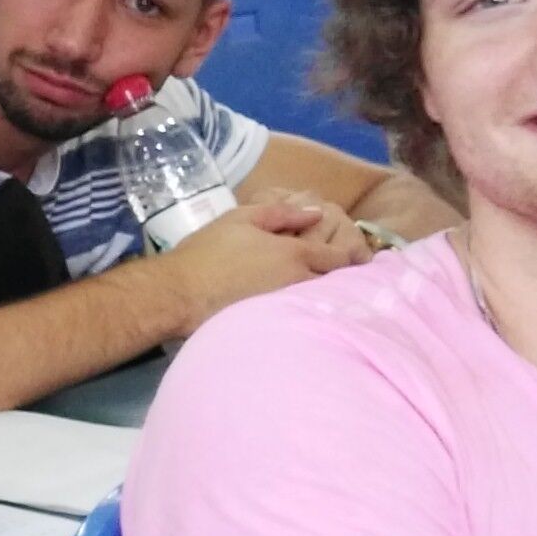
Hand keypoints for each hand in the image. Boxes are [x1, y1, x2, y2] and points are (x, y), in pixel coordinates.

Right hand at [156, 191, 373, 334]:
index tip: (355, 255)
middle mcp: (297, 283)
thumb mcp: (242, 218)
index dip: (350, 255)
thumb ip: (282, 213)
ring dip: (325, 294)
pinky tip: (300, 306)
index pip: (338, 257)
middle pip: (334, 283)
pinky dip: (307, 308)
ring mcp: (287, 306)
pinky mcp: (273, 323)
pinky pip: (300, 314)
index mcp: (294, 254)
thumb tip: (316, 212)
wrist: (181, 293)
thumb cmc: (209, 250)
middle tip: (345, 274)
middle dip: (343, 278)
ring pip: (319, 301)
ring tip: (324, 290)